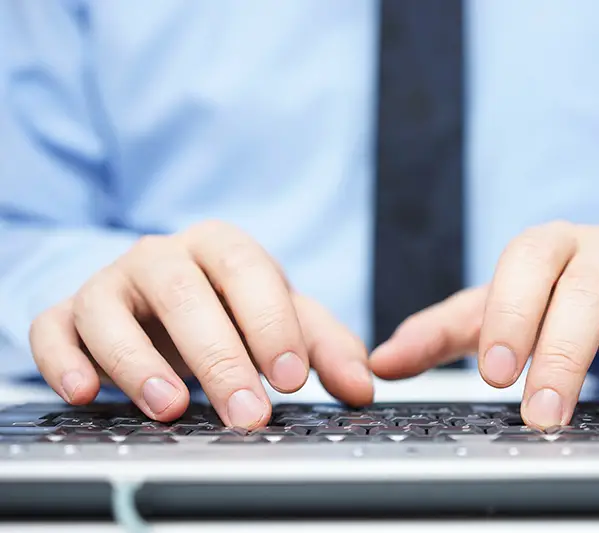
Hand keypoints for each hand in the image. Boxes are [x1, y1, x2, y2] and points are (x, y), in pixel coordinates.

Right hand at [29, 221, 372, 427]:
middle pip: (184, 294)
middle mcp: (163, 256)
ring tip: (172, 408)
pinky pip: (53, 328)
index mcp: (222, 247)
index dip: (270, 323)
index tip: (290, 377)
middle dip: (219, 357)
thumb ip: (326, 348)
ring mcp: (110, 282)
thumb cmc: (231, 308)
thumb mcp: (284, 320)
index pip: (248, 272)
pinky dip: (63, 358)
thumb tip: (363, 386)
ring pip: (111, 309)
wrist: (168, 299)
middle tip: (248, 414)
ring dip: (138, 361)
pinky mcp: (68, 313)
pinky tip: (86, 392)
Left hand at [370, 221, 598, 427]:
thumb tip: (378, 363)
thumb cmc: (553, 301)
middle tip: (544, 414)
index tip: (497, 375)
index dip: (513, 313)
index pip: (529, 260)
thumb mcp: (496, 313)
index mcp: (553, 244)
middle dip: (565, 352)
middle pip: (591, 284)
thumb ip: (439, 335)